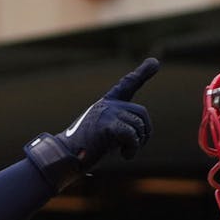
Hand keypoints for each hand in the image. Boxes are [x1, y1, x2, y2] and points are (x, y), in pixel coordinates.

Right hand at [25, 57, 158, 188]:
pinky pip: (132, 135)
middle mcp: (108, 104)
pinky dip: (133, 149)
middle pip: (141, 113)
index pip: (128, 84)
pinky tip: (125, 156)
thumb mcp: (105, 134)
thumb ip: (121, 127)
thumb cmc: (84, 150)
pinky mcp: (107, 125)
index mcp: (107, 104)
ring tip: (125, 153)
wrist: (65, 156)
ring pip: (138, 126)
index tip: (154, 62)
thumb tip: (141, 132)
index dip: (143, 72)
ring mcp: (108, 112)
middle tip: (133, 148)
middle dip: (144, 133)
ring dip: (137, 144)